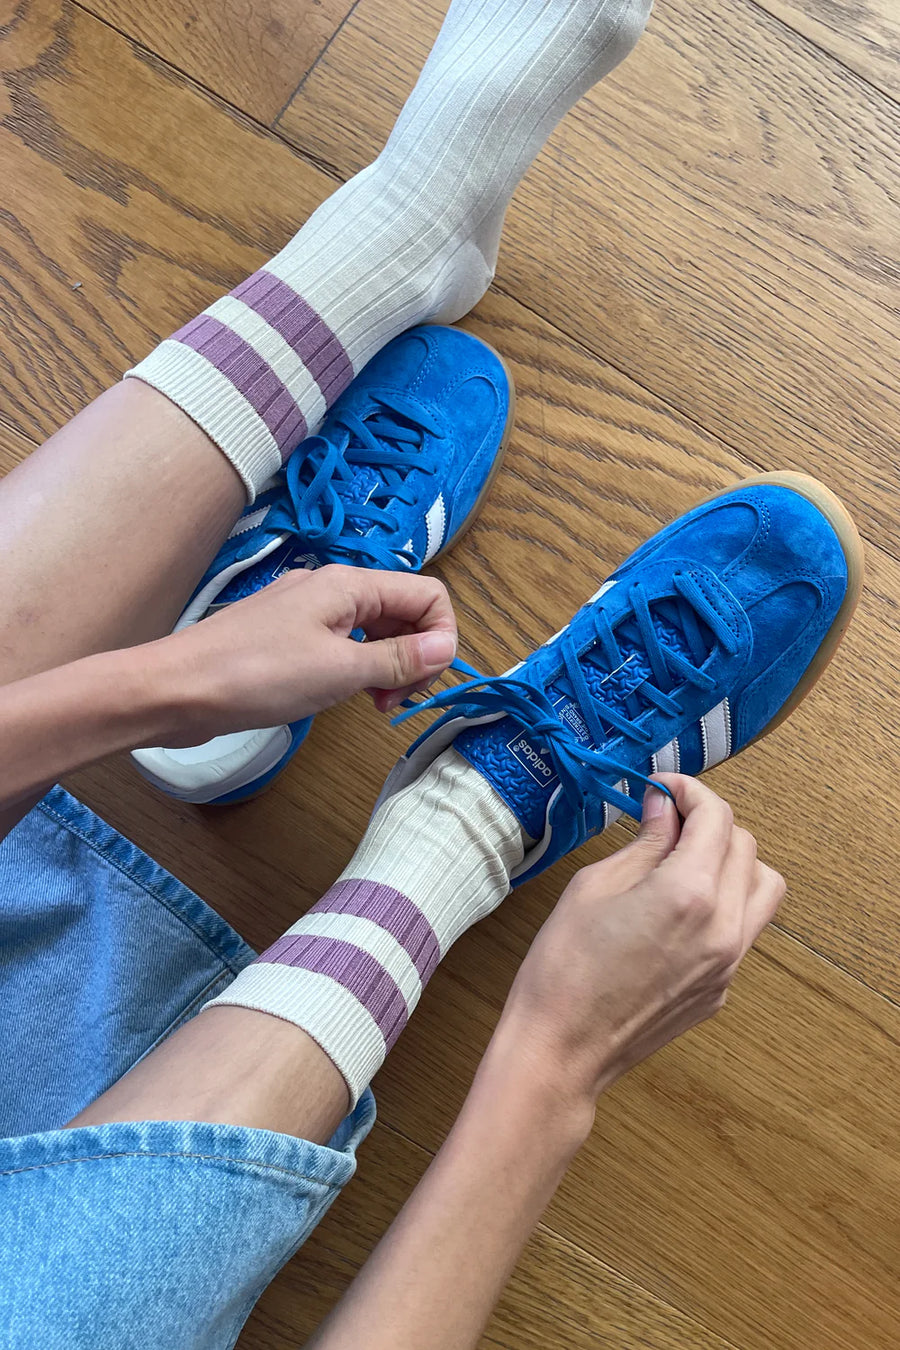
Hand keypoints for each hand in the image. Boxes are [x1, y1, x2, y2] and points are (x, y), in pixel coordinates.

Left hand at [155, 564, 457, 743]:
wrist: (176, 690)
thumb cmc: (256, 675)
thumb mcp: (340, 669)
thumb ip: (397, 658)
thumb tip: (446, 647)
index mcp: (350, 585)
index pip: (427, 594)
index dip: (441, 636)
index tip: (424, 681)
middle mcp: (331, 590)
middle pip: (403, 611)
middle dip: (415, 654)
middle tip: (396, 700)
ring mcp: (307, 613)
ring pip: (373, 631)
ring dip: (386, 666)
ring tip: (372, 704)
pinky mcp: (287, 638)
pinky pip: (342, 645)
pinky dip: (355, 669)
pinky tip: (341, 696)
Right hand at [498, 774, 784, 1106]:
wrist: (563, 1048)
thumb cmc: (565, 965)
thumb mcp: (595, 885)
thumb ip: (644, 843)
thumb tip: (663, 808)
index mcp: (690, 893)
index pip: (716, 817)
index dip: (690, 791)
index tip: (663, 789)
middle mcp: (724, 927)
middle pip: (746, 846)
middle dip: (709, 822)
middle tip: (667, 821)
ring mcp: (729, 963)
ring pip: (762, 888)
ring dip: (733, 862)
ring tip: (687, 862)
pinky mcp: (722, 989)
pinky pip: (743, 930)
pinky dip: (723, 904)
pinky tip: (676, 910)